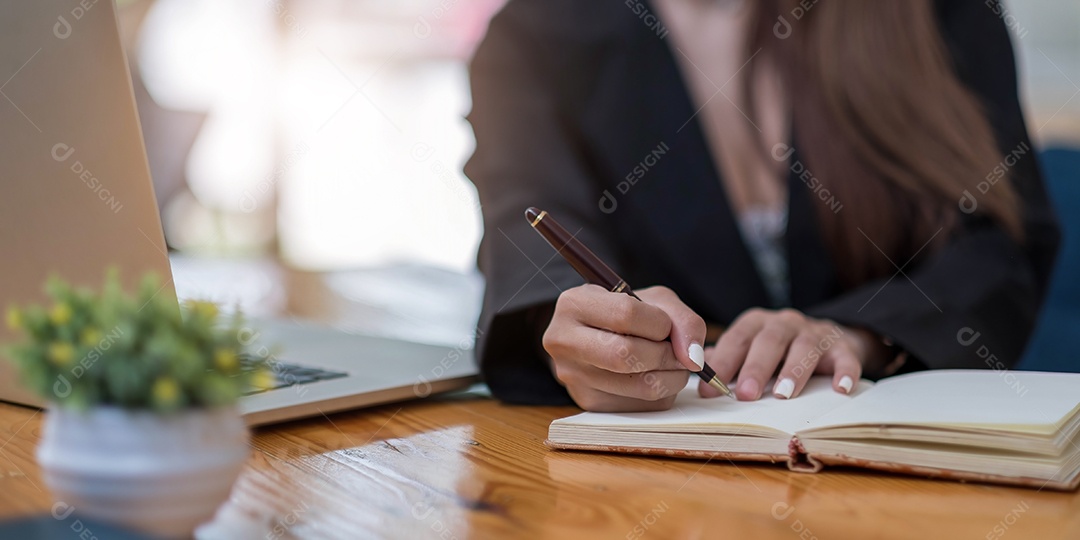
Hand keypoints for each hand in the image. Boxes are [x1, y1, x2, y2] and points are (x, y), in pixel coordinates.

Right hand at [542, 285, 706, 411]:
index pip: (626, 315)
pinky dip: (662, 393)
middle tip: (677, 351)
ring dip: (672, 377)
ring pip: (640, 386)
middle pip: (627, 355)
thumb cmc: (625, 313)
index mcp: (573, 304)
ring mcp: (573, 376)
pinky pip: (642, 406)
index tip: (666, 325)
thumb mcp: (653, 301)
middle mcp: (563, 341)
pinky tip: (655, 377)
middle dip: (666, 354)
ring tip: (672, 364)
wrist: (597, 336)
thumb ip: (681, 319)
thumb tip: (694, 360)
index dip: (660, 323)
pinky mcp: (588, 403)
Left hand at [699, 308, 886, 400]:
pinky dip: (844, 373)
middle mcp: (785, 322)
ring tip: (783, 394)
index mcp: (757, 323)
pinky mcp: (843, 347)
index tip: (709, 390)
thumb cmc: (778, 352)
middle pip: (769, 341)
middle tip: (745, 395)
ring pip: (804, 347)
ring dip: (793, 370)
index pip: (737, 339)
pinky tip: (840, 390)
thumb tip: (697, 371)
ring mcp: (815, 332)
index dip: (722, 363)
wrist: (829, 340)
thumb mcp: (751, 350)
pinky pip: (845, 358)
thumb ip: (727, 359)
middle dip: (756, 367)